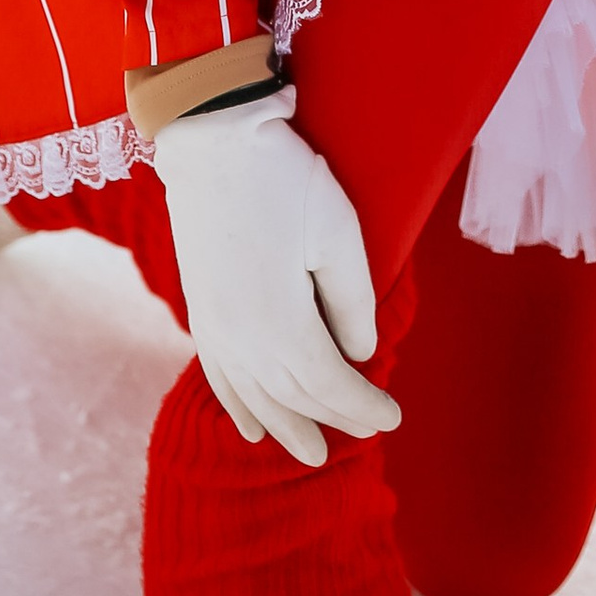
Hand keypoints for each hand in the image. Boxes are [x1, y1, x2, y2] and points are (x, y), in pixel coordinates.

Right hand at [148, 85, 400, 468]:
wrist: (211, 142)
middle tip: (368, 432)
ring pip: (255, 398)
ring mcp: (215, 330)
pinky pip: (219, 377)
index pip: (330, 385)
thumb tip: (358, 353)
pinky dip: (239, 407)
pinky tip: (251, 428)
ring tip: (311, 452)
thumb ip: (352, 302)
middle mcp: (242, 340)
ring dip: (286, 427)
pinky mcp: (201, 312)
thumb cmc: (285, 180)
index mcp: (280, 325)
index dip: (362, 405)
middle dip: (333, 418)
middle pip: (294, 397)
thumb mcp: (339, 234)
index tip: (394, 417)